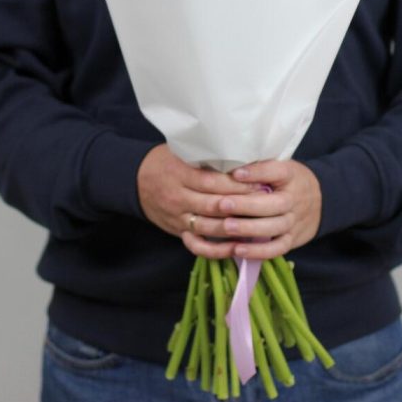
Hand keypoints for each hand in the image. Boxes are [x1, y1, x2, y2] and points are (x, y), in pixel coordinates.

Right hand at [136, 144, 252, 252]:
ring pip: (209, 227)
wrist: (135, 180)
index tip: (259, 182)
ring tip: (259, 224)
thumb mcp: (181, 152)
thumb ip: (206, 157)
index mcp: (180, 174)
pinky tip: (237, 247)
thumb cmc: (165, 161)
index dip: (237, 184)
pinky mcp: (177, 231)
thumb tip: (242, 158)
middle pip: (214, 205)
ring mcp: (177, 217)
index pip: (213, 182)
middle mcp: (178, 197)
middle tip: (266, 204)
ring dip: (235, 228)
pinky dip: (217, 250)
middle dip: (242, 206)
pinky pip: (198, 245)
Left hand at [181, 159, 321, 260]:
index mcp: (290, 175)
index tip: (236, 173)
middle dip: (246, 205)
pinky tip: (238, 250)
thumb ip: (260, 166)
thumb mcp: (280, 166)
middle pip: (273, 204)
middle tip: (222, 204)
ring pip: (274, 227)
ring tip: (226, 227)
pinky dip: (258, 251)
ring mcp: (294, 221)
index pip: (277, 171)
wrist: (321, 200)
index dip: (257, 172)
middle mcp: (294, 199)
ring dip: (249, 229)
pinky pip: (277, 248)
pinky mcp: (292, 240)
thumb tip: (227, 164)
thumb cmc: (289, 181)